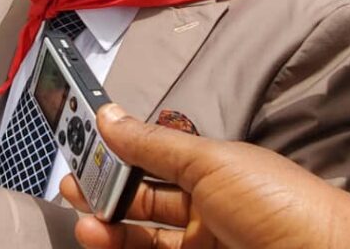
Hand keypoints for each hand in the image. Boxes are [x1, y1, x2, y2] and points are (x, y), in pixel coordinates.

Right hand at [60, 104, 349, 248]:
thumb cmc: (277, 201)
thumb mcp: (209, 163)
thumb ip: (152, 145)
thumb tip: (106, 113)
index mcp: (212, 174)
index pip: (153, 163)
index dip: (118, 158)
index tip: (82, 152)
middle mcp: (206, 211)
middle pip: (143, 205)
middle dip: (105, 196)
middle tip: (72, 190)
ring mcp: (205, 246)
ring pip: (144, 240)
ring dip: (109, 229)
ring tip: (86, 224)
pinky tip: (105, 240)